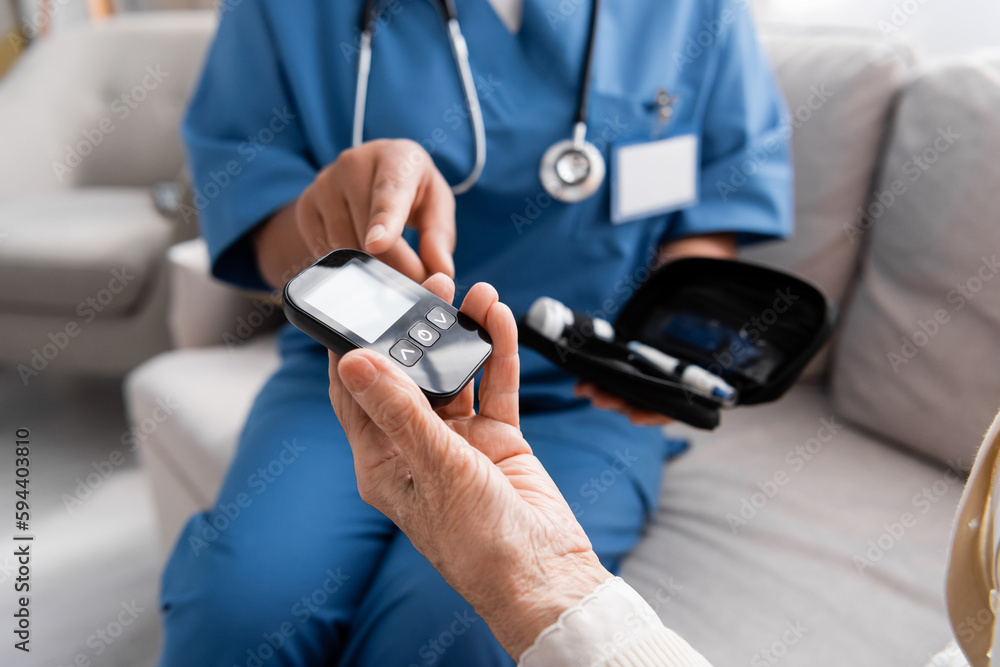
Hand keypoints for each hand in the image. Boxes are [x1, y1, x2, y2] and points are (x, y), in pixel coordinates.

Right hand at [254, 139, 454, 287]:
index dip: (384, 219)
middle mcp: (353, 163)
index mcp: (395, 157)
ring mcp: (324, 184)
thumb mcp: (435, 204)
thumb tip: (442, 272)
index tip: (378, 244)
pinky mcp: (306, 206)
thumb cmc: (410, 189)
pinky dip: (346, 264)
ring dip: (370, 269)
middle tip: (415, 283)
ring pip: (344, 246)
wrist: (367, 173)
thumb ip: (440, 237)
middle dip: (394, 267)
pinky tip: (362, 254)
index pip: (389, 191)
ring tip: (391, 268)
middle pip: (367, 231)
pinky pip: (323, 251)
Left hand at [328, 274, 611, 659]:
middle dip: (416, 331)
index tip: (357, 305)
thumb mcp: (433, 468)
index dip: (353, 349)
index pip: (355, 395)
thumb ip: (398, 410)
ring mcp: (459, 441)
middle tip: (425, 285)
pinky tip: (496, 317)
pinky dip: (497, 352)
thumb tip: (352, 361)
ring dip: (460, 335)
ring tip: (468, 291)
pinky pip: (495, 386)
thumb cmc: (478, 541)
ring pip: (455, 375)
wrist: (545, 574)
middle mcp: (416, 446)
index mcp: (382, 461)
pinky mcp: (498, 438)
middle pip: (409, 375)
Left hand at [578, 232, 737, 425]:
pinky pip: (617, 376)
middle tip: (599, 397)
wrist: (695, 288)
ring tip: (584, 388)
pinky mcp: (633, 361)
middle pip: (646, 402)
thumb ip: (720, 330)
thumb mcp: (718, 316)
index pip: (678, 407)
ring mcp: (652, 372)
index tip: (633, 415)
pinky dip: (601, 379)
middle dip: (621, 401)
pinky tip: (583, 381)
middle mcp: (673, 381)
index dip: (656, 413)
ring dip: (606, 391)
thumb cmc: (709, 304)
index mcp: (698, 379)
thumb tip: (734, 337)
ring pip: (629, 392)